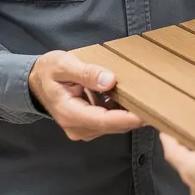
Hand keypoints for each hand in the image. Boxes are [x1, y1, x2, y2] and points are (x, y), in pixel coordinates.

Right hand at [28, 51, 143, 140]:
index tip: (146, 113)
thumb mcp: (64, 65)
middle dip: (134, 115)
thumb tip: (109, 80)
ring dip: (129, 112)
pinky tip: (130, 96)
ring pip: (114, 124)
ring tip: (147, 95)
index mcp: (70, 114)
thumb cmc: (49, 71)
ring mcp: (84, 128)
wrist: (36, 81)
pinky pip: (111, 120)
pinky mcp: (90, 125)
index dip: (126, 118)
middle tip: (157, 102)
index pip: (103, 121)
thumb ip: (86, 73)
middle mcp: (78, 127)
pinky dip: (122, 110)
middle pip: (113, 125)